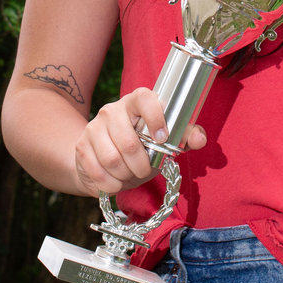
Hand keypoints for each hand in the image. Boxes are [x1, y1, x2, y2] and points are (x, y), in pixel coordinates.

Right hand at [73, 87, 207, 196]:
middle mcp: (112, 110)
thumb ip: (184, 137)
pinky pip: (98, 172)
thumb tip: (200, 139)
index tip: (162, 138)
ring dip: (125, 175)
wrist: (104, 156)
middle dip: (141, 165)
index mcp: (136, 101)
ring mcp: (94, 127)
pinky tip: (116, 181)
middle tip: (145, 170)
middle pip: (129, 142)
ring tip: (130, 175)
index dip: (155, 118)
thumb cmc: (141, 144)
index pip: (145, 98)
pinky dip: (111, 184)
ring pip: (112, 159)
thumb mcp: (165, 140)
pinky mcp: (82, 146)